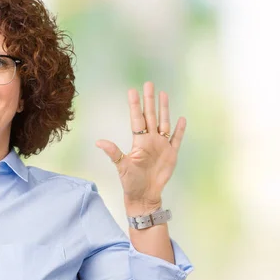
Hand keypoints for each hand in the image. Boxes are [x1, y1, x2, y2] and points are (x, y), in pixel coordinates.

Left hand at [96, 81, 185, 211]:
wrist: (144, 196)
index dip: (135, 105)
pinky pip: (176, 139)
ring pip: (164, 123)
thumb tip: (98, 142)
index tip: (133, 91)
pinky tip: (181, 118)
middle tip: (149, 84)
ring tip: (164, 94)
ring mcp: (162, 146)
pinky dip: (179, 130)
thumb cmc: (130, 182)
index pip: (137, 119)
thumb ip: (113, 152)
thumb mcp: (121, 166)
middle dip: (150, 100)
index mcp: (139, 142)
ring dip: (164, 110)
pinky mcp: (171, 154)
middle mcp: (150, 140)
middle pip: (151, 116)